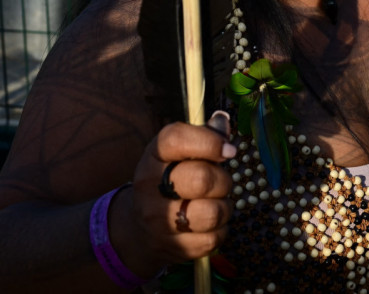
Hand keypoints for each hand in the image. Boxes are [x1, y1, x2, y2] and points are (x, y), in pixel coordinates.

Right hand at [110, 114, 234, 272]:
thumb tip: (223, 121)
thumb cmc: (170, 181)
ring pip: (212, 212)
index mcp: (153, 155)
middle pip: (202, 178)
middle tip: (221, 182)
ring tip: (214, 203)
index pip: (176, 138)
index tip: (229, 151)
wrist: (140, 228)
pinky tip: (208, 224)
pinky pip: (214, 238)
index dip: (209, 141)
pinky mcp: (174, 247)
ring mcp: (159, 220)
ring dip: (224, 207)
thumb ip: (204, 136)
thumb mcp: (178, 154)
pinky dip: (220, 230)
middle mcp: (150, 187)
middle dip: (223, 180)